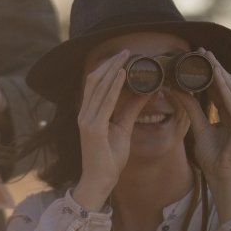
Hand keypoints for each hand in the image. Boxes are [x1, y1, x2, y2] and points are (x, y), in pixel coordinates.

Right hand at [72, 49, 147, 209]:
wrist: (100, 180)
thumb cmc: (109, 158)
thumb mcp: (123, 128)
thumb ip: (131, 109)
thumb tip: (146, 90)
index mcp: (90, 113)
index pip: (96, 85)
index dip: (108, 68)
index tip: (123, 56)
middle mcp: (85, 113)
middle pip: (95, 81)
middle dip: (110, 63)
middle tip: (126, 50)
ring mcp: (87, 120)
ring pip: (98, 87)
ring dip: (113, 69)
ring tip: (125, 56)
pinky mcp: (93, 128)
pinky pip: (105, 102)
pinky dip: (114, 86)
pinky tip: (123, 74)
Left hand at [178, 50, 230, 213]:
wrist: (223, 178)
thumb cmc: (212, 158)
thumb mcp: (197, 129)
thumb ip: (189, 110)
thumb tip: (172, 91)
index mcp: (227, 112)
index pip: (218, 87)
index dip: (208, 71)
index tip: (196, 56)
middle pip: (226, 84)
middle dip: (214, 66)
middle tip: (201, 50)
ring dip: (220, 73)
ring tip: (208, 58)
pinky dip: (225, 91)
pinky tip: (217, 79)